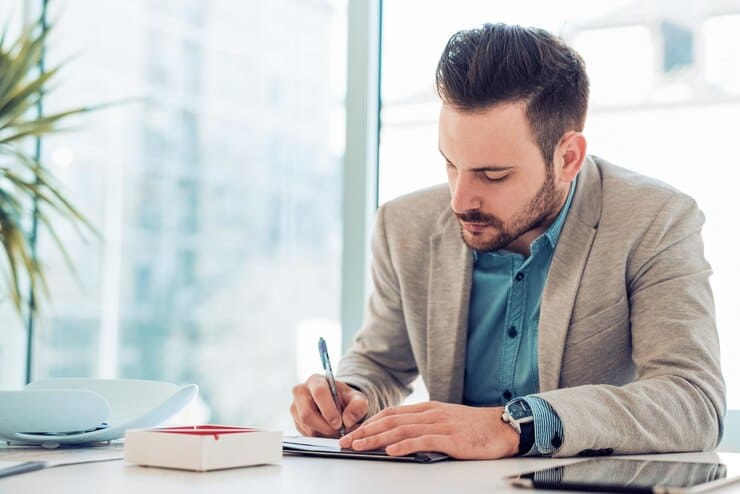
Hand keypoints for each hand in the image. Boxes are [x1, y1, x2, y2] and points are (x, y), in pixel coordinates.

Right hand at [290, 373, 368, 436]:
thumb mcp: (358, 399)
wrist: (338, 405)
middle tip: (337, 431)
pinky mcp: (295, 420)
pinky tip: (328, 431)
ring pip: (305, 425)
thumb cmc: (346, 399)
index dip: (329, 410)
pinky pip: (305, 433)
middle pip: (306, 413)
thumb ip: (358, 406)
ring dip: (322, 433)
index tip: (339, 423)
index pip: (319, 392)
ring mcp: (295, 407)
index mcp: (316, 380)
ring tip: (335, 430)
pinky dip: (318, 436)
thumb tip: (348, 420)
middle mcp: (301, 391)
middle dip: (324, 426)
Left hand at [337, 401, 519, 458]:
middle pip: (390, 421)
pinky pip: (424, 441)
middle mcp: (430, 414)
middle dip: (365, 431)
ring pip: (402, 430)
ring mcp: (440, 426)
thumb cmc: (474, 427)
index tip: (352, 432)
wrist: (503, 426)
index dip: (369, 422)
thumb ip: (423, 424)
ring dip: (377, 439)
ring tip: (360, 446)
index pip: (391, 413)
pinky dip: (405, 446)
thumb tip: (399, 435)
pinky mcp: (451, 439)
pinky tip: (392, 451)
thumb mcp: (444, 420)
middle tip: (346, 442)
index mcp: (427, 409)